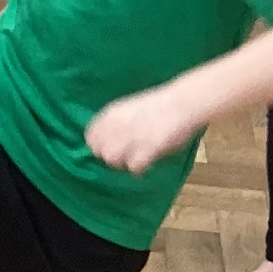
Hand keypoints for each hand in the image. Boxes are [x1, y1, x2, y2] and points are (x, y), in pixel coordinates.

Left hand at [85, 85, 200, 175]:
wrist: (182, 104)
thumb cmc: (159, 106)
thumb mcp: (128, 109)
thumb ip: (115, 123)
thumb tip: (108, 140)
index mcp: (110, 114)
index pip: (90, 138)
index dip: (100, 146)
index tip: (111, 148)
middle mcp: (115, 125)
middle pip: (99, 153)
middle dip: (111, 157)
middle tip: (127, 155)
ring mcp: (129, 138)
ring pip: (113, 162)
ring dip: (124, 163)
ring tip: (138, 158)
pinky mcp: (145, 150)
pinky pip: (133, 168)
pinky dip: (140, 168)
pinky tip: (149, 161)